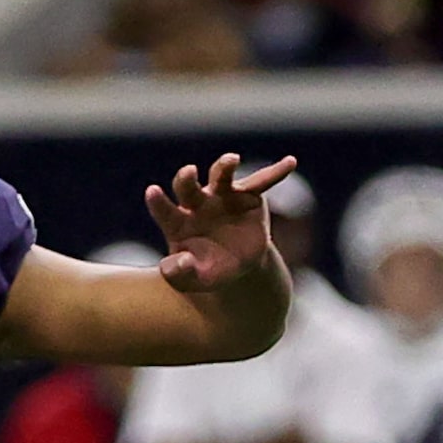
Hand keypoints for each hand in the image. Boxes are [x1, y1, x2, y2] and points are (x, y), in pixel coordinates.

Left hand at [146, 152, 296, 293]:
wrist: (237, 268)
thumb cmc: (207, 272)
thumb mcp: (191, 280)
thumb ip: (179, 273)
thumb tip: (175, 263)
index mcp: (178, 223)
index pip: (164, 211)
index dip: (158, 202)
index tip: (152, 191)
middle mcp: (197, 204)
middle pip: (187, 187)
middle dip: (186, 179)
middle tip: (189, 173)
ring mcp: (222, 196)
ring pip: (221, 176)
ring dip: (225, 166)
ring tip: (231, 161)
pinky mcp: (247, 194)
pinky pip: (263, 181)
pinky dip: (276, 172)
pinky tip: (290, 163)